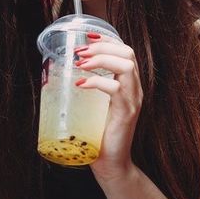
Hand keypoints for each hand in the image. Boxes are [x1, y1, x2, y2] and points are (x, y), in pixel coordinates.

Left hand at [73, 33, 142, 180]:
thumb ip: (90, 88)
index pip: (125, 51)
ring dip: (101, 60)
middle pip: (128, 53)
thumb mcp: (96, 105)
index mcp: (129, 84)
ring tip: (81, 63)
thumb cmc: (100, 134)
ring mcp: (132, 100)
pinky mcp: (126, 112)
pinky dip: (97, 81)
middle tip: (80, 51)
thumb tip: (65, 72)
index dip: (107, 39)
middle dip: (102, 46)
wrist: (111, 163)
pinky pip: (115, 89)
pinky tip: (82, 83)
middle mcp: (135, 88)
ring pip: (126, 66)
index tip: (87, 35)